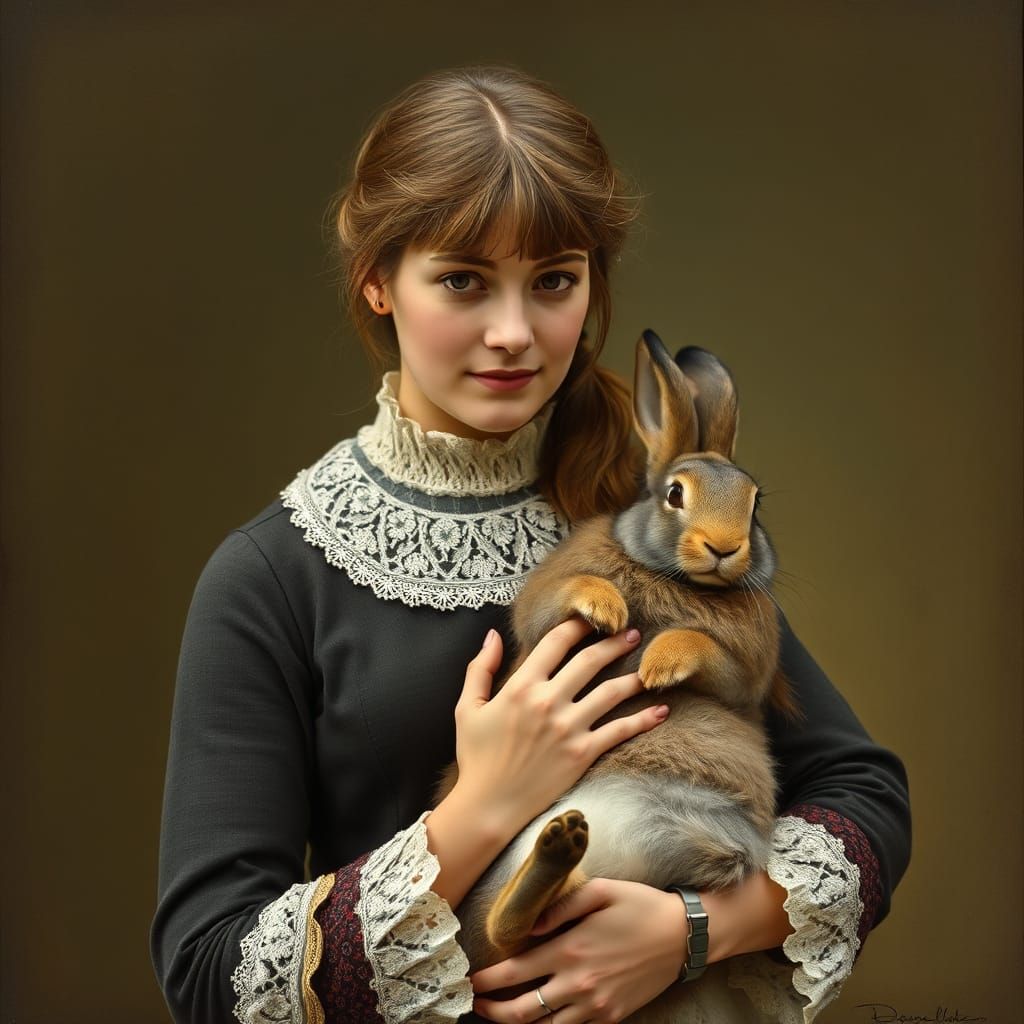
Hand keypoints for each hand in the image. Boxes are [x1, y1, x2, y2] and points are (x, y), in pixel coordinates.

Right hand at [452, 620, 666, 836]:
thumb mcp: (467, 707)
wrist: (489, 806)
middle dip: (613, 643)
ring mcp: (569, 728)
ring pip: (611, 693)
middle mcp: (548, 701)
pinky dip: (644, 720)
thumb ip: (480, 669)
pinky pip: (620, 731)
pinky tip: (661, 711)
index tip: (593, 617)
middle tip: (631, 632)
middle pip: (590, 661)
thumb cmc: (476, 757)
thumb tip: (492, 636)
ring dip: (634, 677)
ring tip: (650, 667)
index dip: (577, 625)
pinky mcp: (583, 753)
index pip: (556, 642)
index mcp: (521, 686)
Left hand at [471, 879, 686, 1023]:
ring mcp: (595, 1005)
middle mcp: (578, 983)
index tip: (471, 981)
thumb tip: (528, 927)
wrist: (682, 935)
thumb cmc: (639, 906)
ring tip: (503, 1015)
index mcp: (570, 949)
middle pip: (522, 1011)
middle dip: (492, 1012)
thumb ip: (559, 907)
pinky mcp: (611, 1017)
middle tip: (476, 1005)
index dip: (487, 982)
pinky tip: (542, 1018)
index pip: (514, 973)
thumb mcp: (599, 890)